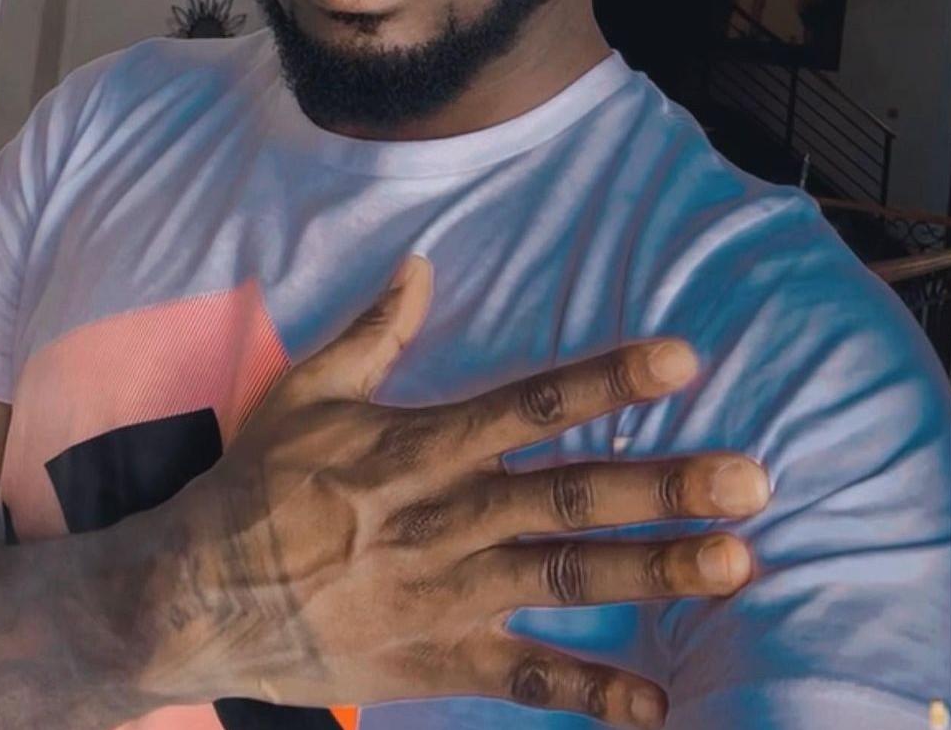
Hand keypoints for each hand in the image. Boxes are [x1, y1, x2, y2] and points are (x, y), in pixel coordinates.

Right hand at [137, 255, 769, 727]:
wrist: (200, 594)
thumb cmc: (258, 482)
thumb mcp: (306, 391)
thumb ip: (373, 331)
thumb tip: (421, 264)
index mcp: (416, 448)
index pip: (529, 405)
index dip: (606, 381)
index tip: (680, 360)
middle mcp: (444, 520)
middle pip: (568, 497)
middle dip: (663, 487)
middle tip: (750, 479)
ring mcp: (444, 596)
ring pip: (562, 581)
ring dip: (652, 574)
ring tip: (734, 564)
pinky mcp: (434, 662)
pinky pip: (520, 679)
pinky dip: (588, 693)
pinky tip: (659, 703)